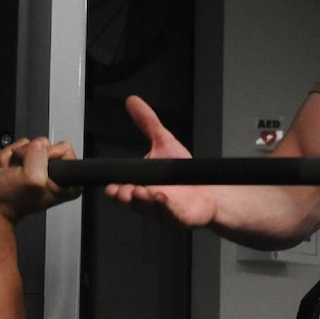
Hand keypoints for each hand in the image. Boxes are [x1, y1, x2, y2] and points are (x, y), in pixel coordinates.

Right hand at [0, 138, 79, 224]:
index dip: (44, 154)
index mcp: (67, 182)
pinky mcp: (24, 165)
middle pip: (44, 144)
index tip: (33, 168)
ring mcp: (38, 169)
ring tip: (9, 174)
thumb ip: (38, 156)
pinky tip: (4, 171)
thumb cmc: (8, 201)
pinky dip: (5, 157)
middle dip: (24, 155)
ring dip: (12, 158)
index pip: (64, 149)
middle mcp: (55, 175)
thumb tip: (36, 145)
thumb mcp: (31, 178)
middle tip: (17, 172)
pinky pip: (16, 148)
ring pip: (27, 145)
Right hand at [101, 96, 216, 228]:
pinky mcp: (180, 217)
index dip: (115, 188)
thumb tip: (133, 101)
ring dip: (144, 201)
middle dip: (127, 196)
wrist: (208, 191)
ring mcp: (163, 210)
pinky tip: (163, 198)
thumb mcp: (164, 142)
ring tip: (142, 191)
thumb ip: (147, 123)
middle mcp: (148, 200)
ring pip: (149, 208)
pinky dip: (166, 207)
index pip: (122, 187)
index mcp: (140, 184)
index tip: (111, 185)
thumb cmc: (182, 174)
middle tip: (126, 190)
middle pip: (132, 201)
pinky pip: (171, 214)